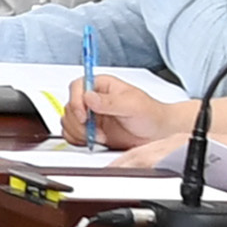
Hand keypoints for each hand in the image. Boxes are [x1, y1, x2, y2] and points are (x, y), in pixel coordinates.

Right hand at [75, 80, 198, 154]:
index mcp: (101, 85)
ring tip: (99, 137)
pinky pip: (71, 134)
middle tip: (95, 131)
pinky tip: (94, 141)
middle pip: (69, 107)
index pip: (77, 87)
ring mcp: (90, 116)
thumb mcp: (132, 105)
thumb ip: (110, 101)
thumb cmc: (151, 114)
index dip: (76, 101)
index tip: (85, 116)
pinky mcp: (89, 130)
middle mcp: (93, 99)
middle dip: (80, 123)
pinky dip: (78, 140)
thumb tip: (89, 97)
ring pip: (68, 121)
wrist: (158, 133)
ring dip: (80, 133)